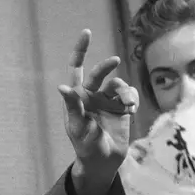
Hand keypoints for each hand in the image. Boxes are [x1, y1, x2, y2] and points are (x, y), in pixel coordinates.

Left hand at [58, 30, 138, 194]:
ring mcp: (107, 101)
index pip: (75, 68)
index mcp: (77, 97)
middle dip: (106, 66)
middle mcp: (91, 95)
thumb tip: (61, 87)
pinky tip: (132, 110)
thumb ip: (73, 107)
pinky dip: (132, 99)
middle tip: (115, 61)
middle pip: (99, 73)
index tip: (87, 32)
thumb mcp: (78, 127)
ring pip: (118, 85)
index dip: (80, 50)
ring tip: (127, 106)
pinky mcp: (122, 109)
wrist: (104, 162)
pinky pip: (129, 95)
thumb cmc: (85, 146)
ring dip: (123, 91)